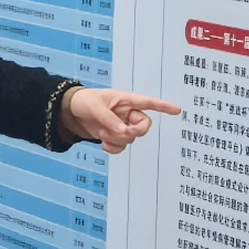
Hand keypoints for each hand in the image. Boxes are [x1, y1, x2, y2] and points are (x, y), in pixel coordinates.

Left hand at [63, 87, 178, 153]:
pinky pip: (122, 147)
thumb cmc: (84, 102)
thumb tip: (124, 132)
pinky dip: (113, 148)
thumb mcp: (96, 108)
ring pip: (131, 139)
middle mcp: (127, 114)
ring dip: (116, 139)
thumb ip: (110, 120)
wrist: (70, 113)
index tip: (177, 110)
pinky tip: (102, 142)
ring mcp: (122, 126)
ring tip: (101, 131)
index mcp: (126, 100)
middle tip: (118, 131)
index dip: (164, 106)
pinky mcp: (115, 136)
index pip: (149, 103)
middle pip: (144, 126)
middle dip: (132, 131)